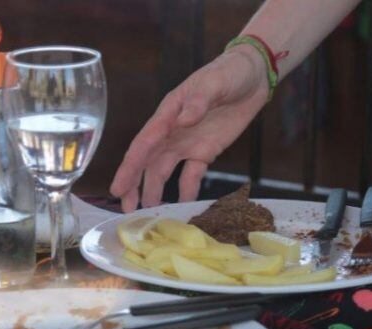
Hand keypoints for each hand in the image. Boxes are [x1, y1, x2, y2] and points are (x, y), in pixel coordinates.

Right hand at [110, 45, 269, 211]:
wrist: (252, 76)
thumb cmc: (229, 73)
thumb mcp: (214, 83)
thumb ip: (198, 101)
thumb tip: (184, 120)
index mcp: (168, 114)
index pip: (144, 144)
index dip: (130, 167)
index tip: (118, 187)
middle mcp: (172, 131)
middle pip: (147, 162)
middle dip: (135, 185)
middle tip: (126, 209)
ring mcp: (187, 143)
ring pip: (164, 171)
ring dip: (156, 190)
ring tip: (149, 212)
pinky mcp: (205, 151)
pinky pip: (192, 174)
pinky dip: (187, 189)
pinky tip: (183, 204)